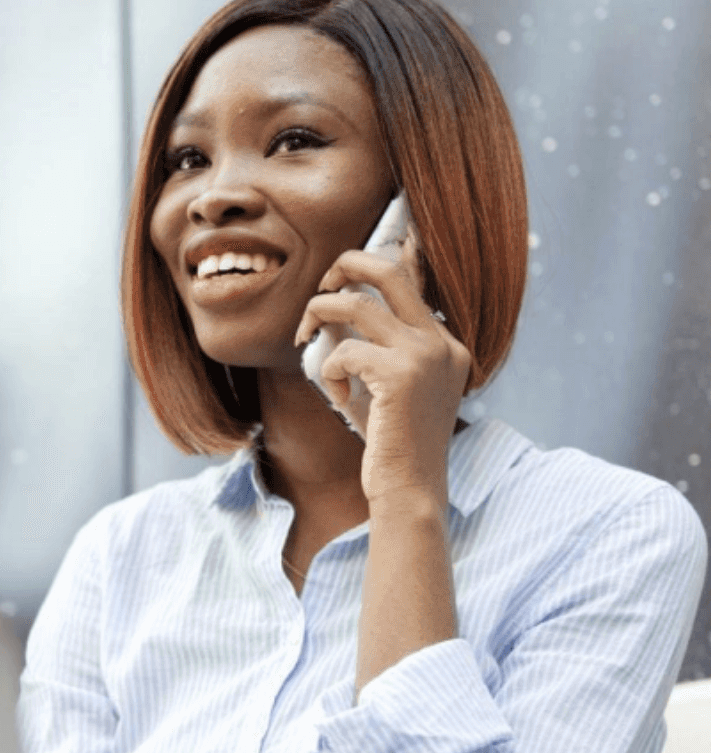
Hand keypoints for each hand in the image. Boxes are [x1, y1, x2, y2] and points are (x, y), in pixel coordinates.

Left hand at [293, 233, 471, 505]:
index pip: (411, 284)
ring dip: (320, 312)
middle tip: (323, 281)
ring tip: (305, 334)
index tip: (347, 270)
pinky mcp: (400, 374)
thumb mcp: (389, 387)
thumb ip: (375, 347)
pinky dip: (330, 370)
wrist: (410, 489)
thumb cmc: (394, 443)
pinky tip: (340, 397)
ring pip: (357, 303)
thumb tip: (334, 306)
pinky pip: (344, 350)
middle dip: (347, 264)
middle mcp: (441, 344)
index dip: (377, 264)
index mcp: (446, 346)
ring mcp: (425, 356)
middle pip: (389, 272)